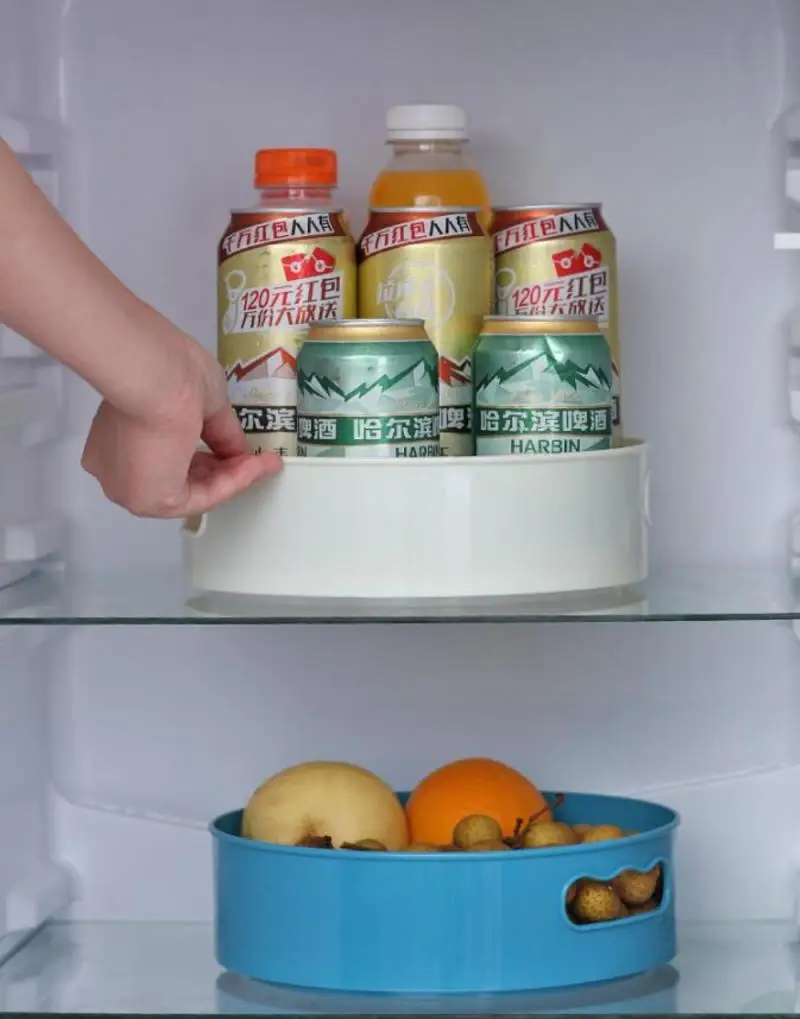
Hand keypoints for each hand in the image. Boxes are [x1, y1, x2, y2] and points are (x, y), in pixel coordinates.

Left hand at [81, 339, 281, 517]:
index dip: (208, 452)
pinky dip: (233, 483)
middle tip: (256, 459)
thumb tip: (239, 450)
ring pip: (193, 489)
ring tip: (267, 463)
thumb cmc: (169, 374)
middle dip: (224, 469)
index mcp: (115, 437)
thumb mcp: (201, 402)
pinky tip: (256, 467)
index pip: (166, 455)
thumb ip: (219, 431)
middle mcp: (115, 467)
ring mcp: (130, 488)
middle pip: (180, 477)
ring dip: (235, 477)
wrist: (154, 374)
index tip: (237, 448)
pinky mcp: (151, 501)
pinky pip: (200, 496)